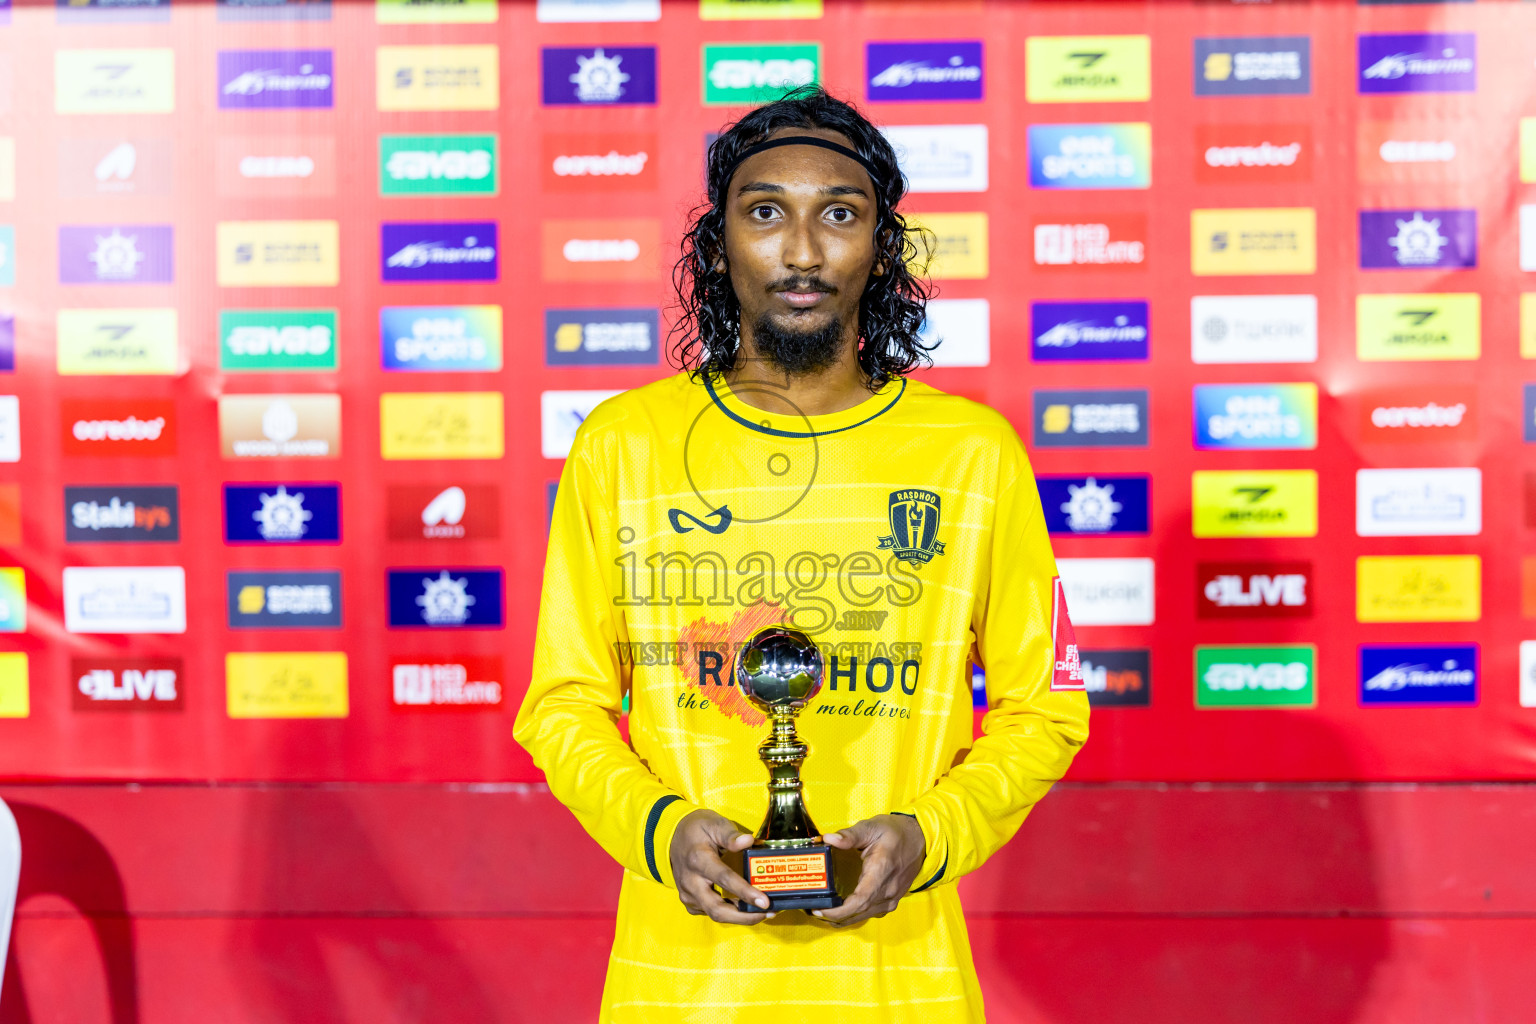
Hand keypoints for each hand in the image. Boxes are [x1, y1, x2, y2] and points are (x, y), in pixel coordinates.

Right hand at [669, 809, 772, 924]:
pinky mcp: (689, 900)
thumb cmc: (697, 829)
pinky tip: (744, 908)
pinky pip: (709, 912)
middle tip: (768, 912)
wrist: (673, 835)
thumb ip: (731, 835)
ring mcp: (688, 893)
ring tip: (763, 911)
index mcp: (698, 859)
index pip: (724, 879)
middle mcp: (690, 881)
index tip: (765, 901)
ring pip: (714, 914)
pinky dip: (729, 914)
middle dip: (744, 916)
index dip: (745, 892)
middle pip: (717, 909)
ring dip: (740, 917)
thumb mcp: (714, 824)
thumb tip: (748, 841)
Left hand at [813, 814, 926, 926]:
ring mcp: (891, 897)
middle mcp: (888, 889)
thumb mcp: (871, 827)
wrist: (920, 839)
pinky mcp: (891, 900)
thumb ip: (850, 835)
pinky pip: (871, 913)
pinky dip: (854, 916)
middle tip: (814, 910)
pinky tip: (842, 913)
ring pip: (864, 916)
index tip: (820, 909)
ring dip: (843, 918)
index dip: (839, 910)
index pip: (860, 900)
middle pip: (859, 912)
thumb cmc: (895, 832)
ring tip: (823, 912)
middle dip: (835, 916)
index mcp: (881, 870)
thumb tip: (828, 839)